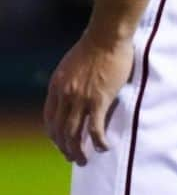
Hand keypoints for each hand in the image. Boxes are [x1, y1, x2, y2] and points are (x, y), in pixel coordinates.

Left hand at [44, 32, 133, 164]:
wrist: (107, 35)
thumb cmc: (95, 44)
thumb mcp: (71, 65)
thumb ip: (68, 81)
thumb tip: (73, 94)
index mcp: (57, 87)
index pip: (50, 119)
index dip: (55, 135)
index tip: (62, 142)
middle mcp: (65, 96)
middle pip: (60, 131)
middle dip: (65, 148)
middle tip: (73, 157)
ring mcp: (81, 99)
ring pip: (74, 135)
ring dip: (78, 152)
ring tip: (84, 160)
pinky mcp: (100, 100)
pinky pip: (95, 129)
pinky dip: (98, 142)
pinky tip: (104, 147)